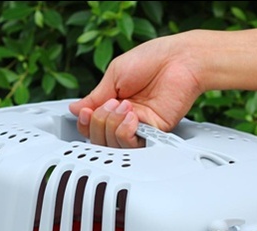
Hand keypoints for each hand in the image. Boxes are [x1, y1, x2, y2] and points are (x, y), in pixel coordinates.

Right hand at [68, 32, 204, 147]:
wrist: (181, 59)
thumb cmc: (153, 59)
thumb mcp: (115, 75)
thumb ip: (95, 96)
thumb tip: (75, 108)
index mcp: (113, 102)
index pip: (91, 124)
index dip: (85, 123)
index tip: (84, 111)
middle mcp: (125, 117)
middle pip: (99, 138)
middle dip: (98, 122)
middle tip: (109, 104)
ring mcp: (139, 125)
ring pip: (113, 144)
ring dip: (111, 125)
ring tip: (123, 106)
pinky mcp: (154, 131)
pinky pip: (133, 144)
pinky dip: (125, 132)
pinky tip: (130, 116)